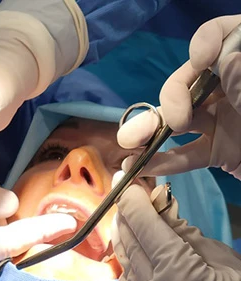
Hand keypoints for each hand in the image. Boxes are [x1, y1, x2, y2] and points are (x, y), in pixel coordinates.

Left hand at [112, 178, 240, 280]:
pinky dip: (126, 265)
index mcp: (180, 273)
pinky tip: (132, 255)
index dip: (132, 198)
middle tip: (127, 196)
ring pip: (123, 260)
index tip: (130, 185)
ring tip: (127, 219)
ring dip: (124, 235)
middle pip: (129, 238)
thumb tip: (158, 206)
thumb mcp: (224, 260)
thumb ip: (187, 233)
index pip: (142, 223)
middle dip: (127, 213)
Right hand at [117, 15, 240, 178]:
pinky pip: (187, 155)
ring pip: (178, 121)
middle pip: (189, 82)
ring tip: (128, 143)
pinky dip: (165, 162)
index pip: (222, 37)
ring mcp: (219, 120)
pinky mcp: (216, 150)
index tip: (201, 61)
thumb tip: (225, 61)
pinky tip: (144, 167)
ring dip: (151, 132)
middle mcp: (228, 89)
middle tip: (171, 120)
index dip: (207, 43)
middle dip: (172, 99)